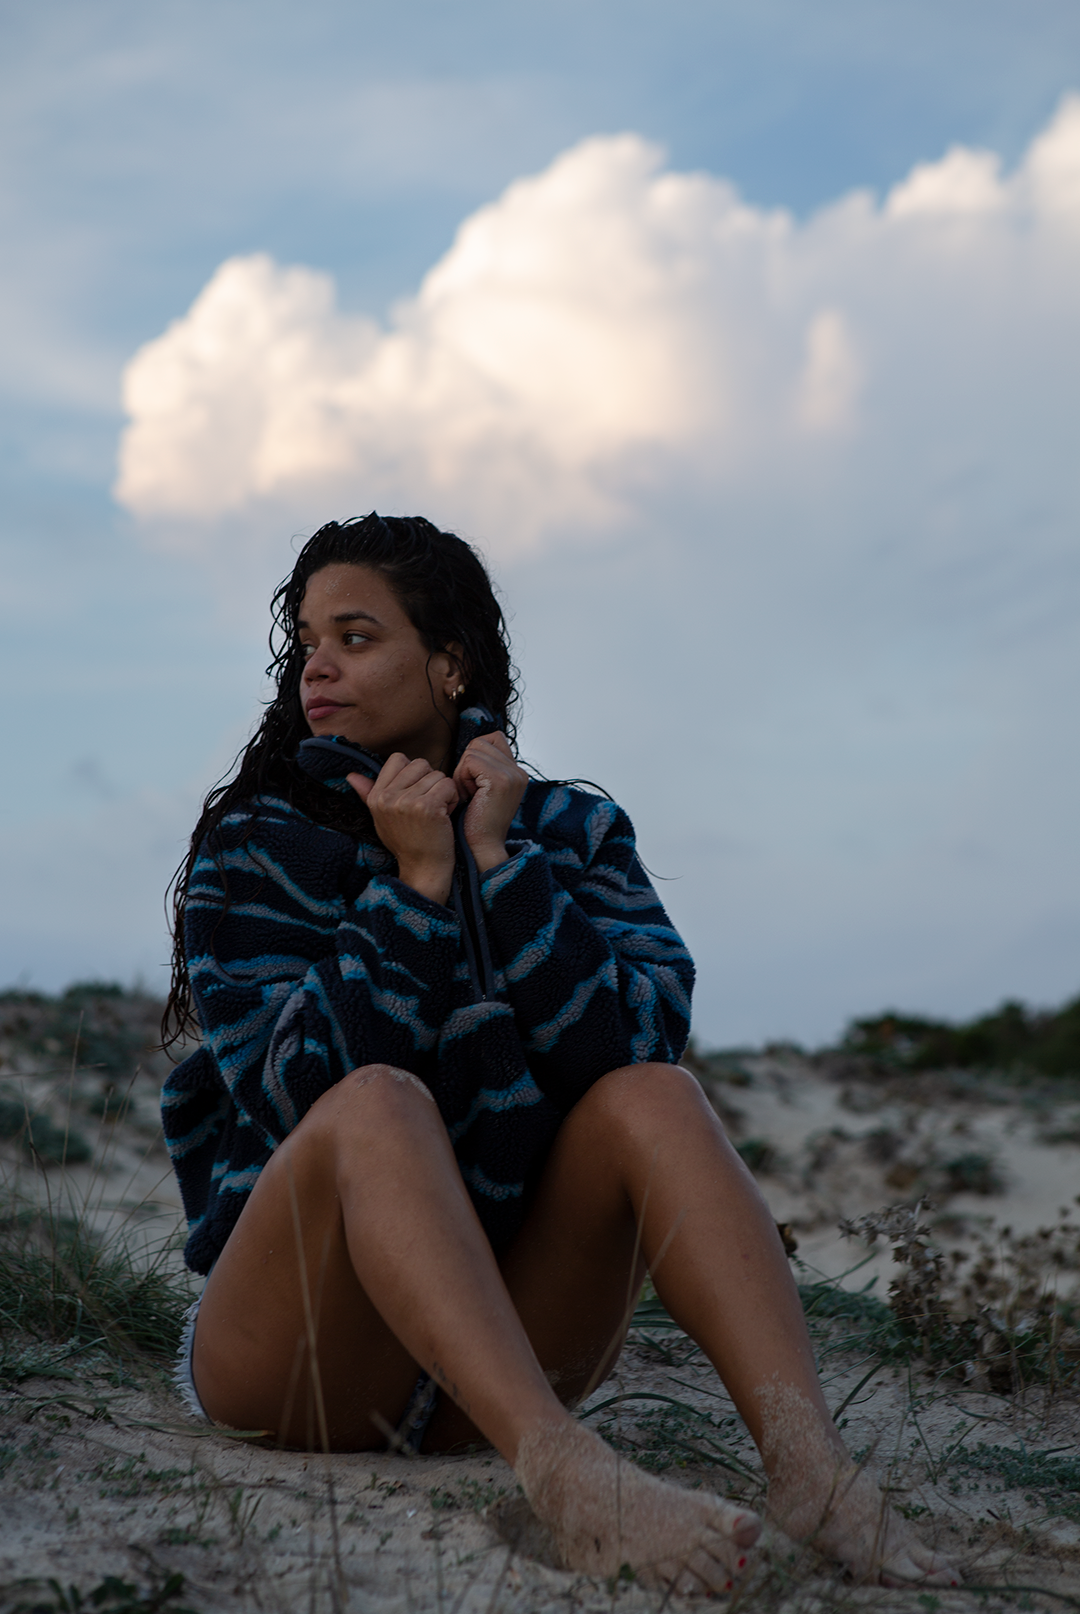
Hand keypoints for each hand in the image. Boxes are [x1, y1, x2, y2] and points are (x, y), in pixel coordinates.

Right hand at [348, 754, 457, 903]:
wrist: (422, 868)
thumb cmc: (405, 842)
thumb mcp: (381, 817)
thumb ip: (368, 793)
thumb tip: (351, 775)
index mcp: (376, 796)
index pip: (398, 759)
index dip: (413, 772)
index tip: (416, 792)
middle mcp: (388, 797)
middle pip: (420, 763)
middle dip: (430, 780)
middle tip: (429, 804)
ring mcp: (406, 802)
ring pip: (437, 774)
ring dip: (443, 791)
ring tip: (436, 812)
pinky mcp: (427, 807)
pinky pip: (448, 785)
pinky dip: (452, 799)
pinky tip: (445, 815)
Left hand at [452, 731, 527, 874]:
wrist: (481, 847)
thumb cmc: (474, 821)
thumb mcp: (483, 789)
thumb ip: (484, 766)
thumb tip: (471, 746)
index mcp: (517, 773)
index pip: (493, 738)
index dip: (475, 756)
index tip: (474, 782)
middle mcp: (519, 771)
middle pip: (481, 742)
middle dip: (467, 764)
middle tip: (470, 791)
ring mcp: (512, 775)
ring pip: (474, 750)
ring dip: (463, 772)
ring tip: (470, 795)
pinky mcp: (500, 780)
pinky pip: (470, 761)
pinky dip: (462, 778)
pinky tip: (469, 797)